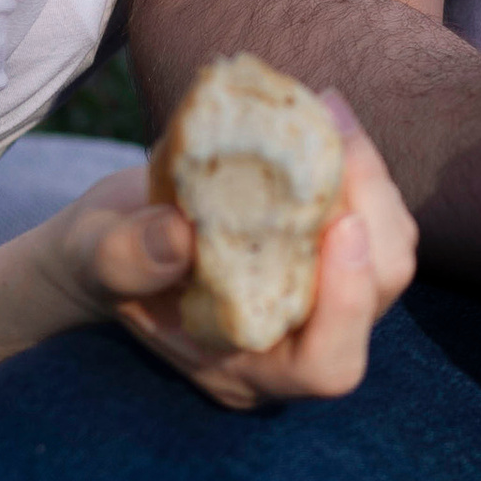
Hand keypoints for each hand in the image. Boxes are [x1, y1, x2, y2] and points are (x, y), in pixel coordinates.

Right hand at [78, 97, 419, 408]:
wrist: (112, 238)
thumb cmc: (98, 261)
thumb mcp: (92, 258)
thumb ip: (127, 258)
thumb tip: (180, 238)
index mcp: (247, 366)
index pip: (328, 363)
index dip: (348, 302)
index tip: (342, 224)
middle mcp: (296, 340)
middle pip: (378, 294)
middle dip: (373, 214)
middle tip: (338, 139)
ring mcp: (318, 294)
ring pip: (388, 249)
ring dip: (371, 180)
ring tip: (329, 113)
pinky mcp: (326, 246)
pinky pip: (370, 211)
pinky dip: (356, 164)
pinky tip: (324, 114)